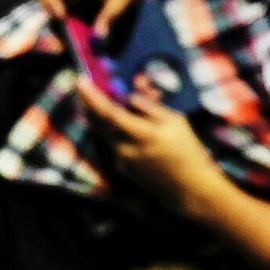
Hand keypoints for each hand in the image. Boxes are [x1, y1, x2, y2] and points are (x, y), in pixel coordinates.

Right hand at [37, 0, 139, 34]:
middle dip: (47, 18)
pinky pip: (61, 13)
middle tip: (60, 35)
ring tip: (62, 43)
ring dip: (54, 25)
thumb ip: (109, 16)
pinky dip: (63, 27)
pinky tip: (72, 39)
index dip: (49, 2)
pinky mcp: (74, 3)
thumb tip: (98, 36)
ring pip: (50, 8)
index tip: (62, 17)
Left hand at [76, 76, 219, 208]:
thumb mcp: (175, 121)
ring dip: (103, 117)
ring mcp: (122, 162)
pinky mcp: (123, 169)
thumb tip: (130, 98)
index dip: (92, 97)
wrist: (189, 188)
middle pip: (97, 123)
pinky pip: (113, 144)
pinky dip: (114, 131)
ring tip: (112, 104)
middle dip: (88, 104)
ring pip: (105, 133)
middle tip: (84, 89)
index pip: (108, 113)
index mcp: (141, 135)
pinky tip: (126, 124)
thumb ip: (149, 108)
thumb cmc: (187, 151)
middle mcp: (125, 150)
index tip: (80, 81)